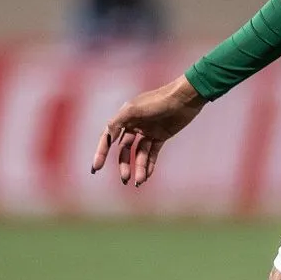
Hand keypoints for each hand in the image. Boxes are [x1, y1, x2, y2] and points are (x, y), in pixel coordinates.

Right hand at [90, 76, 206, 186]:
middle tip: (125, 179)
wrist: (184, 98)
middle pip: (124, 150)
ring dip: (139, 168)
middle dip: (124, 165)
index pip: (109, 138)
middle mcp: (134, 125)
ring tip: (140, 181)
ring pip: (139, 154)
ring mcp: (148, 131)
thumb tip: (107, 137)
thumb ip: (117, 123)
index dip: (101, 153)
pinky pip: (152, 153)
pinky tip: (148, 175)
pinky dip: (150, 164)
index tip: (96, 168)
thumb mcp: (133, 109)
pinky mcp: (161, 136)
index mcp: (124, 117)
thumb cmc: (158, 101)